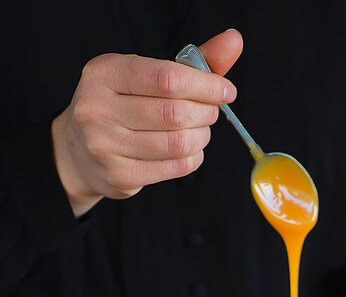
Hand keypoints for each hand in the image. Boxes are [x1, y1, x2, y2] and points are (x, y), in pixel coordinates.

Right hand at [51, 29, 242, 216]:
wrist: (79, 150)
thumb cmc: (123, 105)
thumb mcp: (146, 75)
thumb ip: (192, 61)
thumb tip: (234, 40)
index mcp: (104, 73)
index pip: (166, 78)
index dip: (205, 85)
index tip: (226, 90)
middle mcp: (98, 107)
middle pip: (174, 113)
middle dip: (205, 112)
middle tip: (211, 112)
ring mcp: (105, 145)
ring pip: (177, 143)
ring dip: (201, 137)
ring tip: (200, 130)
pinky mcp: (119, 176)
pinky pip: (174, 167)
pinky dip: (193, 158)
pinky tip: (190, 150)